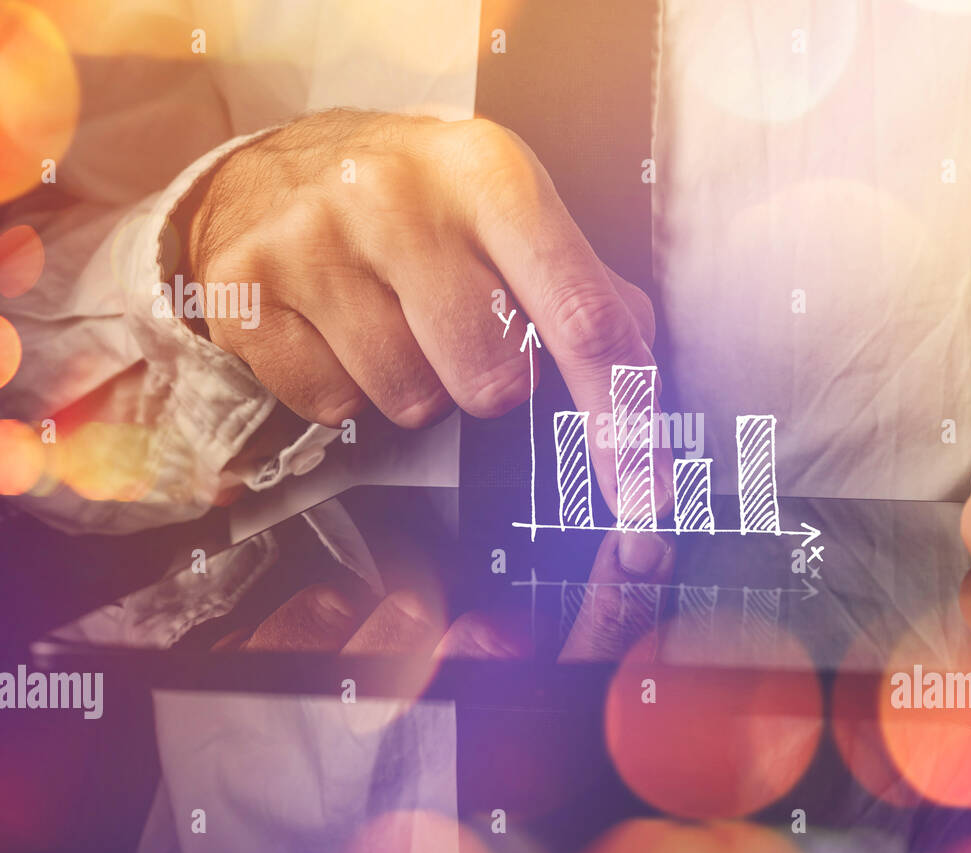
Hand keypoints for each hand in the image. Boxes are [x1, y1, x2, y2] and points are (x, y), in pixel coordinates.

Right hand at [185, 109, 668, 514]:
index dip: (621, 418)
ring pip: (411, 403)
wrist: (271, 165)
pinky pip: (333, 408)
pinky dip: (346, 390)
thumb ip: (578, 279)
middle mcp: (401, 200)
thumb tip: (636, 355)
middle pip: (493, 383)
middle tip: (455, 328)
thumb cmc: (411, 197)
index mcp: (489, 175)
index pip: (581, 317)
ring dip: (415, 385)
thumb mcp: (502, 205)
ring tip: (390, 319)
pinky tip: (336, 329)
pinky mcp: (249, 291)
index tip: (646, 493)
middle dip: (488, 382)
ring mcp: (315, 243)